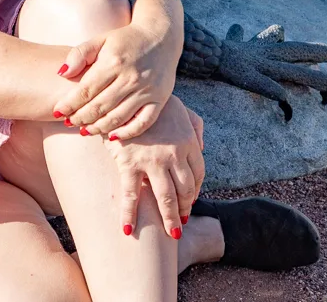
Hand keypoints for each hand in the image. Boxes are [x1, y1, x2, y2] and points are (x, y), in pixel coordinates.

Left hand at [53, 22, 179, 140]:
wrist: (161, 37)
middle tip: (69, 122)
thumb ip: (79, 54)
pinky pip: (143, 123)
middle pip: (99, 107)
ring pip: (118, 118)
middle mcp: (130, 78)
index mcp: (113, 62)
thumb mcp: (100, 40)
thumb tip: (61, 73)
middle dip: (80, 118)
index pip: (86, 90)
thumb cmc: (125, 40)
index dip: (70, 104)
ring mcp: (146, 91)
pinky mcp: (159, 100)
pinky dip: (127, 133)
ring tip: (85, 130)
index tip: (58, 112)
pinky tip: (112, 136)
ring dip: (98, 128)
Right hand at [105, 95, 204, 237]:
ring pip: (165, 198)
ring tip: (171, 234)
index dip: (195, 191)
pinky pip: (131, 195)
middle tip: (180, 221)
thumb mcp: (182, 107)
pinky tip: (129, 230)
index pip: (198, 174)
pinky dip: (130, 215)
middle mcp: (174, 154)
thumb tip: (202, 147)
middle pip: (185, 190)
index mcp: (188, 141)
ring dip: (169, 219)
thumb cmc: (153, 101)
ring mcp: (152, 161)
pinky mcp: (129, 163)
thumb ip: (196, 126)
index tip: (190, 200)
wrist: (123, 92)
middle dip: (184, 209)